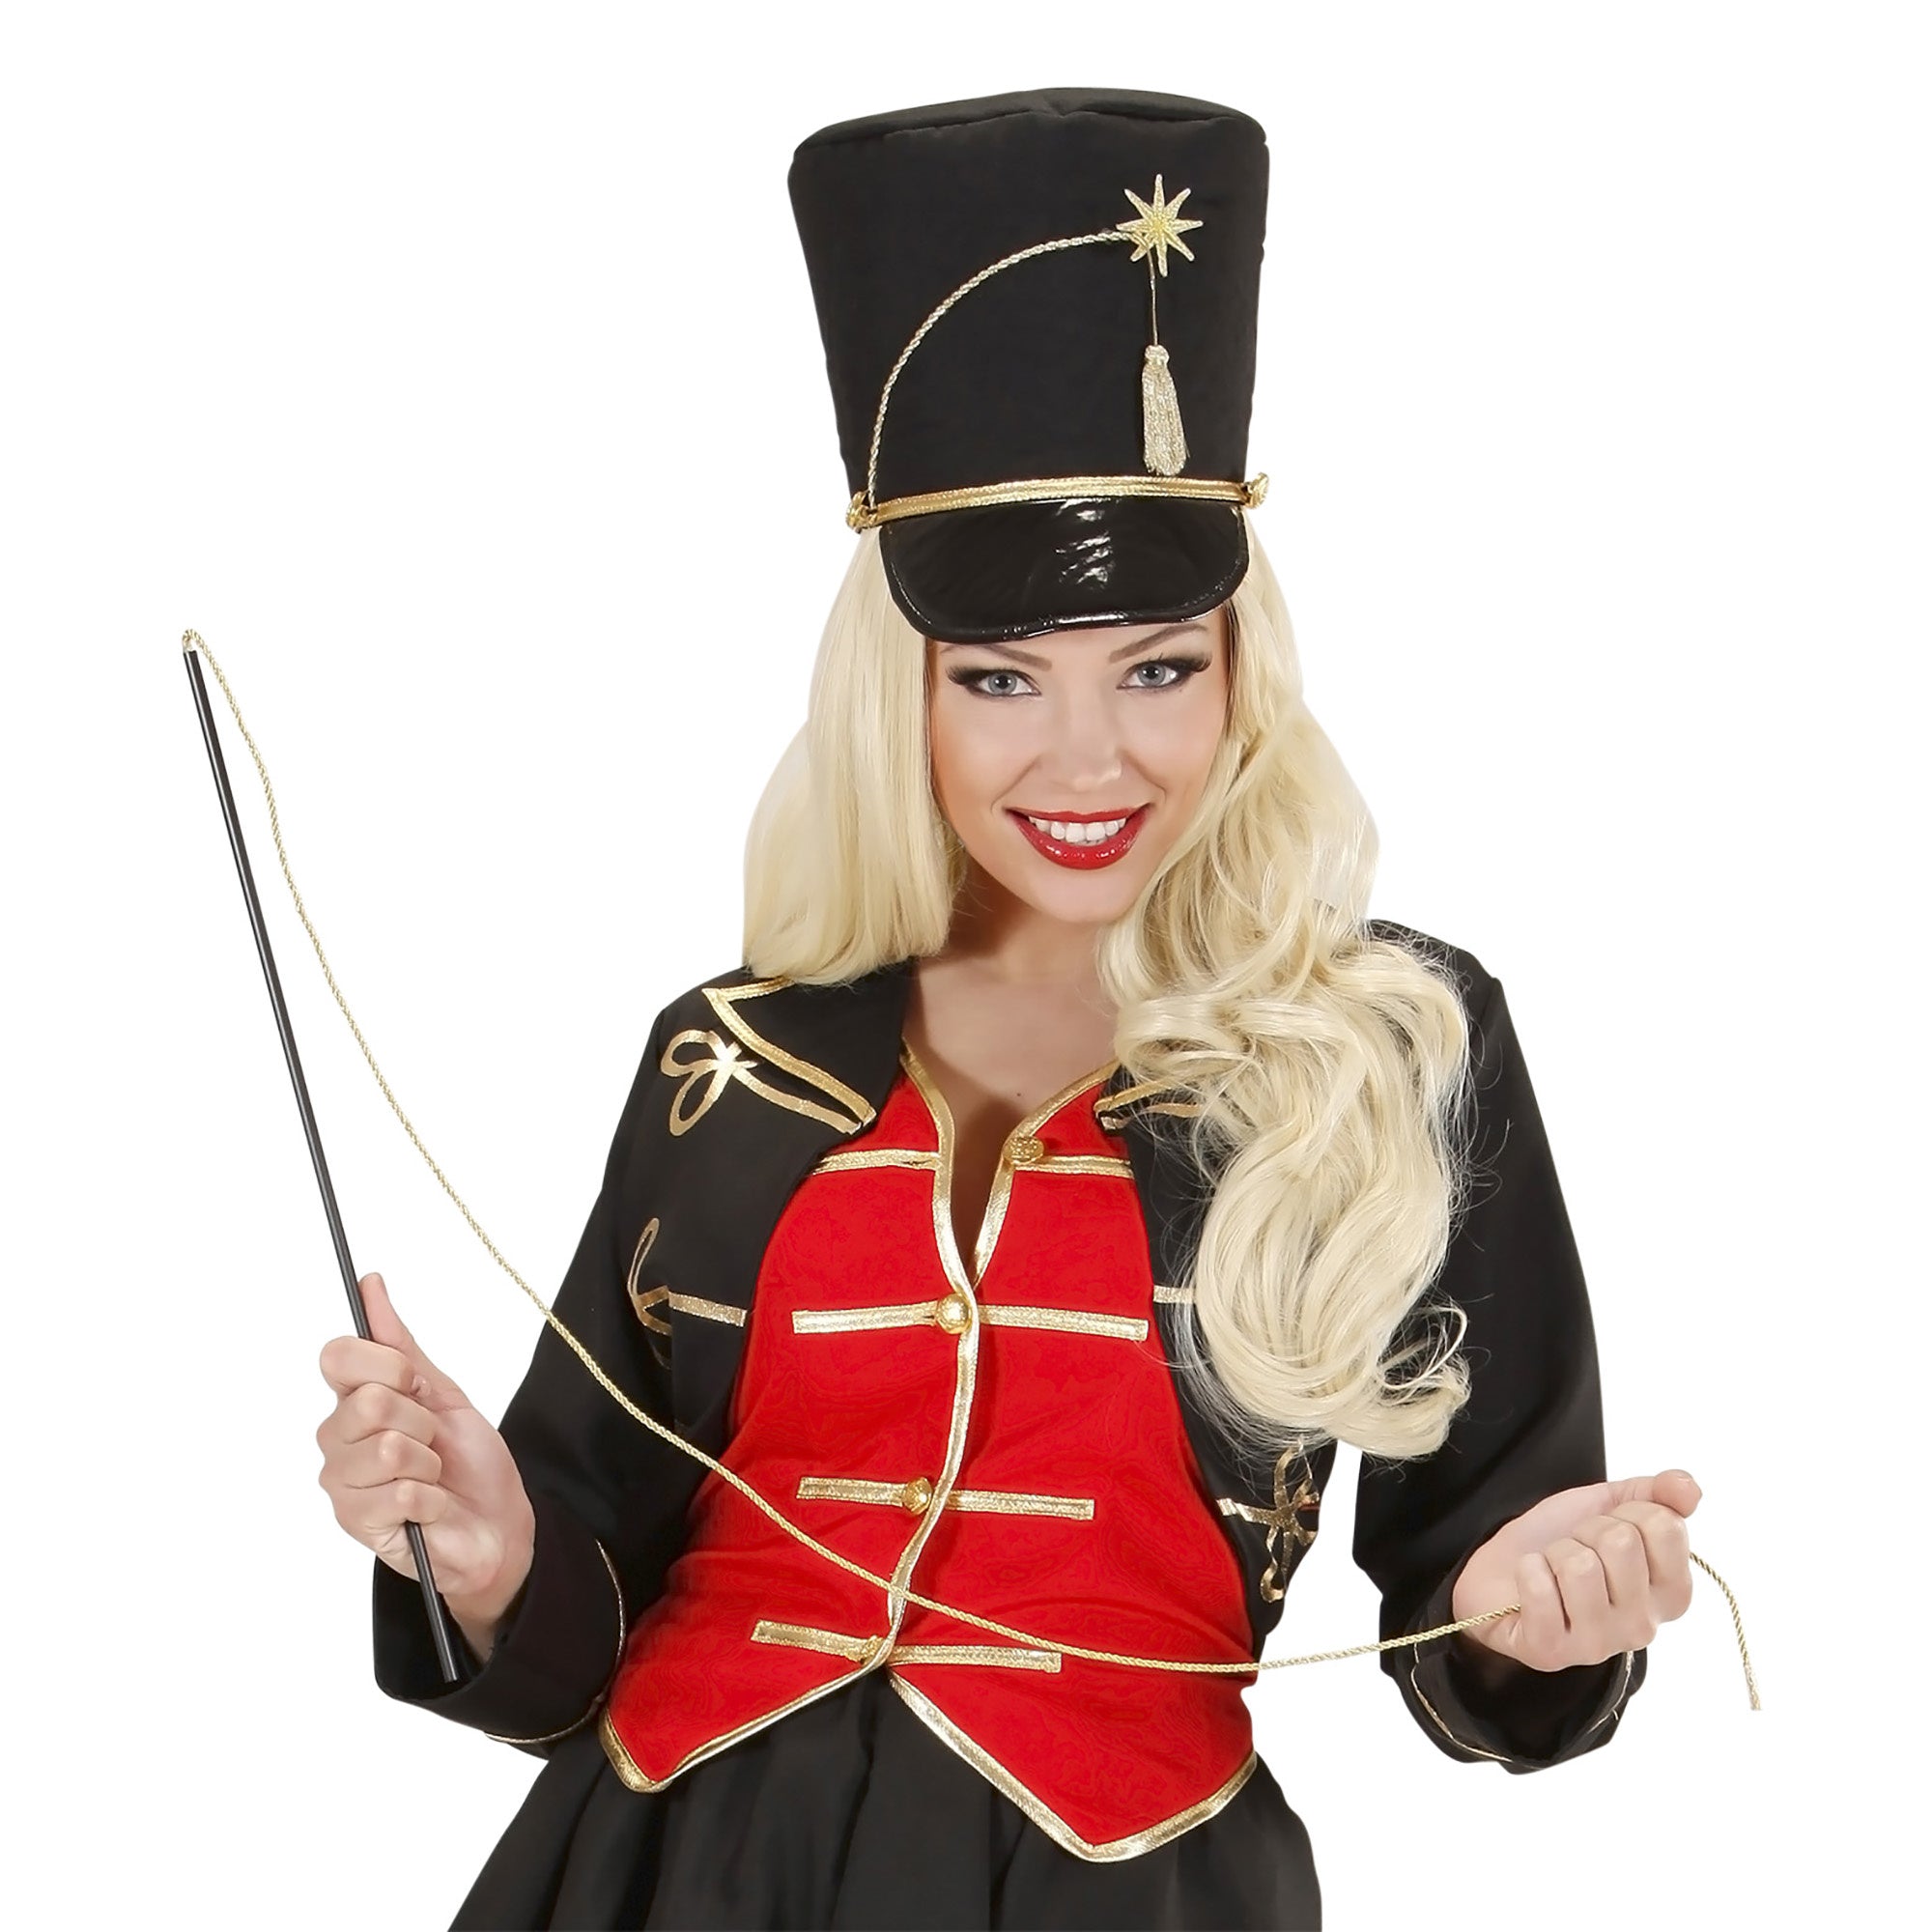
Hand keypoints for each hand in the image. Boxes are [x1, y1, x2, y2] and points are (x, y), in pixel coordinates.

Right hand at [316, 1271, 535, 1644]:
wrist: (494, 1525)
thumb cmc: (469, 1461)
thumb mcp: (443, 1392)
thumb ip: (402, 1344)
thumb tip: (371, 1284)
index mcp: (353, 1400)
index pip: (338, 1356)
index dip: (386, 1364)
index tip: (412, 1382)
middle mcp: (336, 1438)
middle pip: (369, 1400)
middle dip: (421, 1419)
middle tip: (432, 1441)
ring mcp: (341, 1481)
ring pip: (388, 1447)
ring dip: (429, 1463)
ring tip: (431, 1476)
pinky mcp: (354, 1522)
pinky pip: (400, 1492)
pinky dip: (432, 1498)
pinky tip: (430, 1507)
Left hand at [1449, 1468, 1698, 1672]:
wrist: (1499, 1571)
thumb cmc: (1563, 1541)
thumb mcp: (1612, 1505)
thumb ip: (1659, 1494)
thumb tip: (1689, 1487)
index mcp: (1670, 1594)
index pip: (1666, 1526)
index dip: (1627, 1512)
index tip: (1609, 1529)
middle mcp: (1644, 1627)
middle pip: (1622, 1542)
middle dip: (1586, 1531)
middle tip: (1575, 1549)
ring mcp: (1599, 1645)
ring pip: (1580, 1566)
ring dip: (1555, 1553)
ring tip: (1553, 1570)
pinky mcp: (1552, 1652)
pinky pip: (1540, 1588)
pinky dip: (1528, 1571)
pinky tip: (1531, 1585)